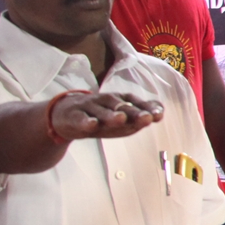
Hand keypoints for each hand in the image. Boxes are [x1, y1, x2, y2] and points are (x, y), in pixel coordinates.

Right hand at [49, 91, 164, 140]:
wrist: (64, 115)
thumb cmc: (99, 115)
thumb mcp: (120, 114)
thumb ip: (139, 113)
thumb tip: (160, 112)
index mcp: (119, 100)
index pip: (134, 102)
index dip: (147, 108)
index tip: (159, 116)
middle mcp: (106, 101)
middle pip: (120, 106)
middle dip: (133, 112)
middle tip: (146, 118)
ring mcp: (89, 108)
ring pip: (102, 112)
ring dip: (111, 115)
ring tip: (121, 118)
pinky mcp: (73, 116)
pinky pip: (81, 119)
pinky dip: (86, 121)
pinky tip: (92, 124)